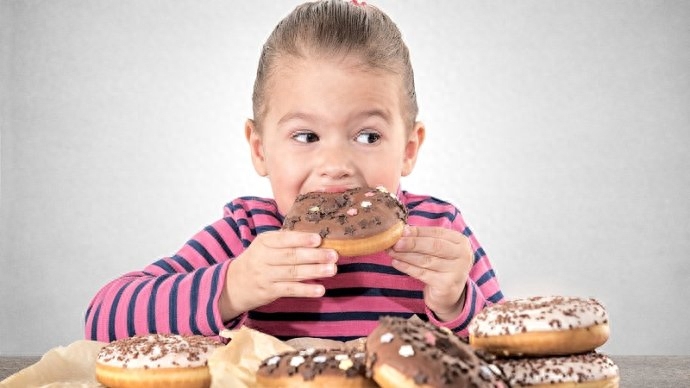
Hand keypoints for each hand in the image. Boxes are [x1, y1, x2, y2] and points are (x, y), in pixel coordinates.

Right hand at [219, 231, 337, 320]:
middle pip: (291, 256)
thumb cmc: (257, 260)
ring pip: (292, 273)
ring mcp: (265, 276)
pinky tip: (320, 289)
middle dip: (314, 256)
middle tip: (333, 255)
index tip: (318, 238)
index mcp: (264, 242)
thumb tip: (317, 238)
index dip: (301, 239)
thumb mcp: (264, 246)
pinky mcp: (269, 292)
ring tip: (332, 270)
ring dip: (314, 271)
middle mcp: (263, 258)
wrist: (233, 284)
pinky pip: (290, 290)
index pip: (284, 239)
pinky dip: (306, 290)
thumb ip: (286, 241)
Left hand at [387, 226, 471, 321]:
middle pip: (434, 246)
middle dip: (412, 243)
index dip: (419, 231)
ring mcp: (456, 271)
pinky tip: (396, 262)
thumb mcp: (438, 250)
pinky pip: (422, 274)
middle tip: (395, 242)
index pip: (438, 233)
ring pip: (426, 260)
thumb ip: (425, 239)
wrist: (449, 295)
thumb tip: (403, 230)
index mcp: (461, 242)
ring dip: (406, 255)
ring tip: (391, 251)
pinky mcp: (446, 285)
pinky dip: (407, 267)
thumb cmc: (441, 267)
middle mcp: (463, 256)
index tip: (402, 231)